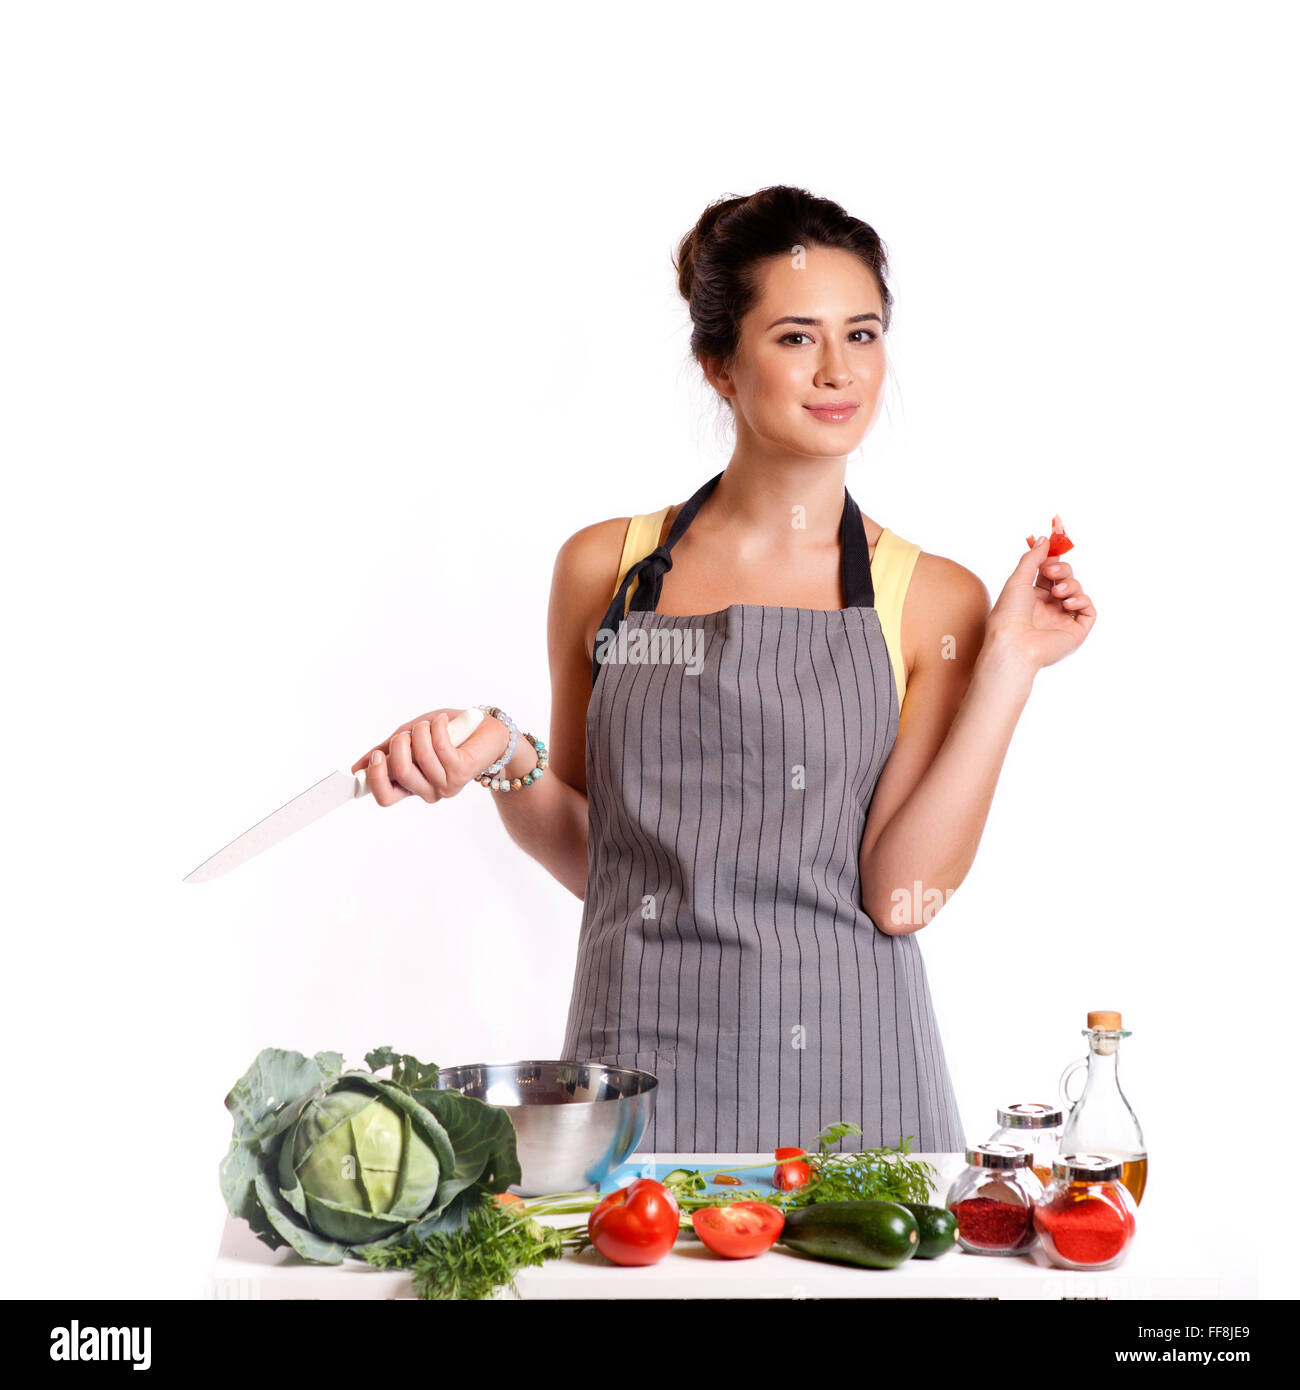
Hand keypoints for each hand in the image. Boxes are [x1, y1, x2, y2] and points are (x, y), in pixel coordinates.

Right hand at [350, 708, 508, 807]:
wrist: (485, 730)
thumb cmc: (446, 733)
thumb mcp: (409, 740)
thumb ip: (386, 752)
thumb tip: (356, 768)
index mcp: (411, 786)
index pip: (385, 797)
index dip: (374, 780)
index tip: (375, 757)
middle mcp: (428, 791)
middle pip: (400, 773)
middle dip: (400, 745)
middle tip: (408, 733)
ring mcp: (446, 784)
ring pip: (420, 758)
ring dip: (421, 733)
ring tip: (430, 725)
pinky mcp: (462, 772)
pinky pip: (439, 747)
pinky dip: (438, 728)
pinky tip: (444, 722)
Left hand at [984, 536, 1096, 674]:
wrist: (1013, 644)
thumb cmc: (1008, 614)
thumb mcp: (1018, 579)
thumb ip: (1033, 558)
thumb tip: (1044, 539)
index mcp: (1031, 597)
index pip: (1049, 572)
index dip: (1053, 558)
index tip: (1054, 544)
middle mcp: (1047, 608)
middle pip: (1065, 578)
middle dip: (1062, 570)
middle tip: (1051, 572)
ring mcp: (1062, 620)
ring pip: (1077, 591)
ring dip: (1070, 585)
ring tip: (1057, 593)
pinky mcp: (1075, 632)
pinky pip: (1088, 610)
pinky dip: (1081, 601)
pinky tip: (1067, 604)